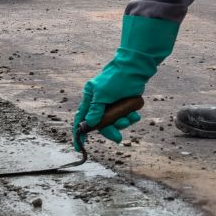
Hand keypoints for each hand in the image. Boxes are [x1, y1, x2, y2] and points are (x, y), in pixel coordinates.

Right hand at [72, 15, 178, 150]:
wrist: (135, 68)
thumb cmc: (116, 78)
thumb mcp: (102, 95)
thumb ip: (96, 110)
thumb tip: (90, 124)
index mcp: (90, 98)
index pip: (81, 118)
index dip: (80, 133)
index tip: (80, 147)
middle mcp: (99, 102)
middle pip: (101, 124)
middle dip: (110, 131)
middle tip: (118, 138)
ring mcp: (112, 104)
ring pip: (114, 122)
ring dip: (122, 123)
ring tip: (129, 118)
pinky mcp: (123, 104)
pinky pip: (125, 117)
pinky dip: (130, 117)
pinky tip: (134, 114)